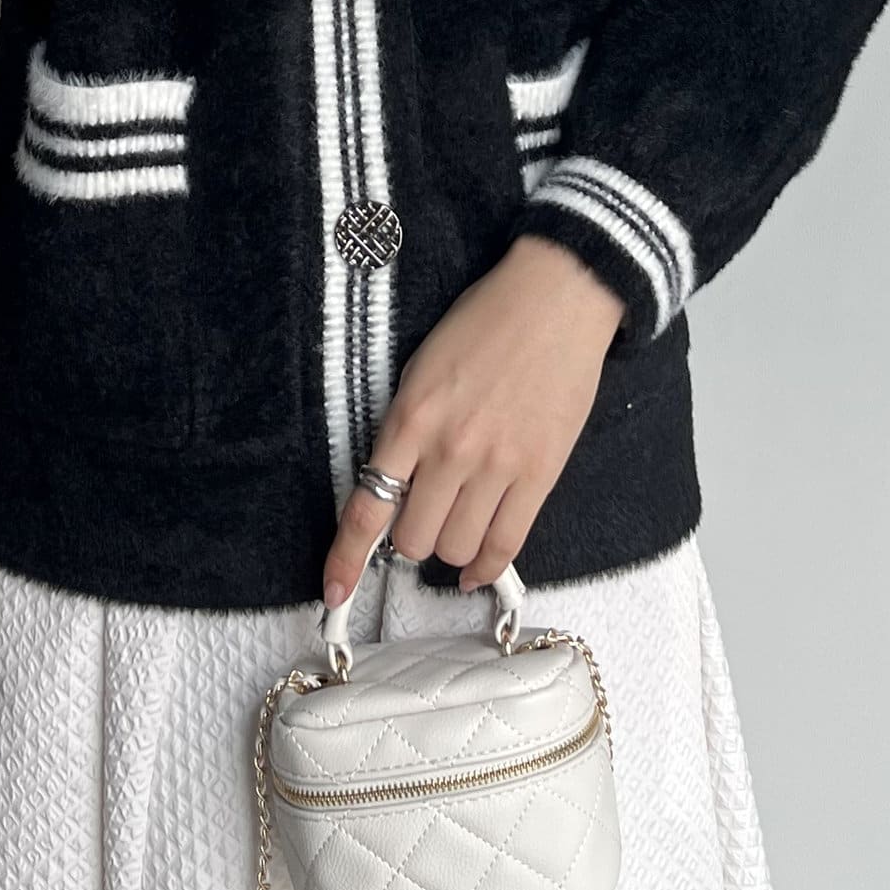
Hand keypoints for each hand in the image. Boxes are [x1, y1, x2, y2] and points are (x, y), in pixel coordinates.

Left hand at [321, 235, 625, 605]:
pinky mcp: (541, 474)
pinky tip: (477, 568)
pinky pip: (506, 545)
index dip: (346, 559)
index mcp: (411, 417)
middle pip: (412, 539)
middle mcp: (449, 449)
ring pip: (456, 549)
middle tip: (420, 517)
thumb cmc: (485, 323)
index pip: (367, 507)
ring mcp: (497, 465)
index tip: (333, 590)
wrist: (556, 299)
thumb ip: (405, 428)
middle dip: (408, 538)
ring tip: (454, 525)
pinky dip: (486, 567)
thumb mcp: (422, 367)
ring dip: (448, 548)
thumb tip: (395, 487)